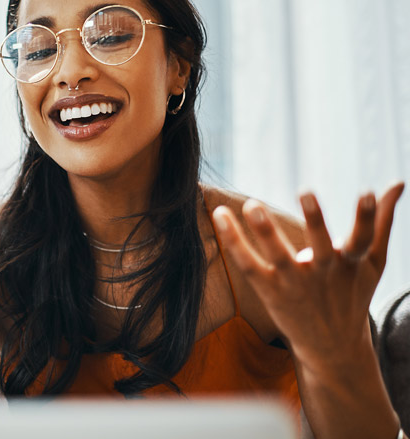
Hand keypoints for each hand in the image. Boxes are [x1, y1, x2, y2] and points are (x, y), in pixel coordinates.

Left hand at [211, 182, 403, 362]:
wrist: (332, 346)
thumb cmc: (352, 294)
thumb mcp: (372, 262)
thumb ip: (381, 221)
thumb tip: (397, 182)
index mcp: (351, 263)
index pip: (363, 238)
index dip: (367, 217)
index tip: (368, 192)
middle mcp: (323, 272)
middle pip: (320, 246)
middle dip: (315, 220)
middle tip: (306, 191)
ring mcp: (295, 283)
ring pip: (278, 256)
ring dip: (265, 231)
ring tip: (252, 204)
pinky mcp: (270, 291)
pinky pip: (248, 265)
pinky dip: (234, 242)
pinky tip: (220, 216)